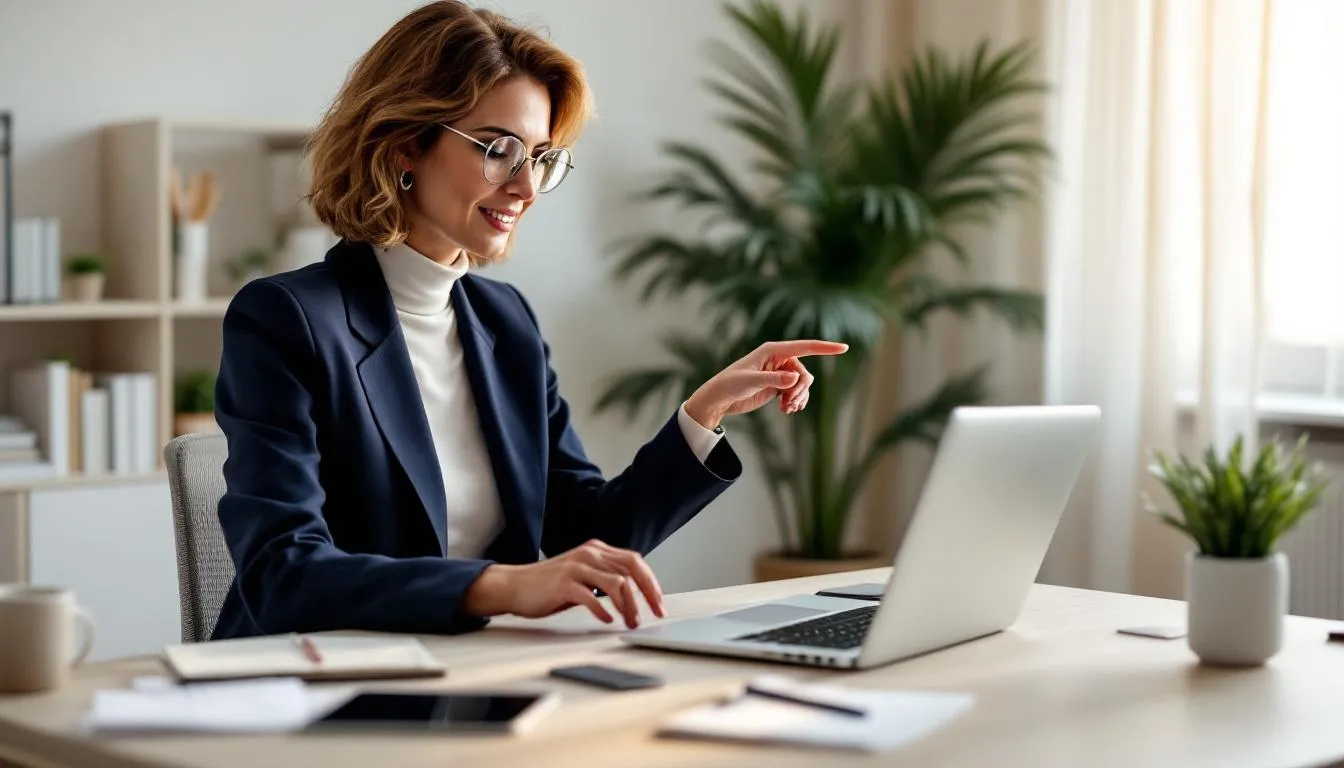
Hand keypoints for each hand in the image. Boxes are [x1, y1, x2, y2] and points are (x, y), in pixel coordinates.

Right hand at [461, 539, 664, 628]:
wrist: (514, 585)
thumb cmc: (549, 585)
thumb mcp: (583, 575)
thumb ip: (605, 578)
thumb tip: (634, 594)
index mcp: (596, 550)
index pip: (635, 561)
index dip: (651, 583)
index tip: (659, 604)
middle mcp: (589, 554)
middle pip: (631, 569)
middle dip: (648, 594)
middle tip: (655, 614)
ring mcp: (576, 567)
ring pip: (617, 583)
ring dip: (628, 607)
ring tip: (629, 623)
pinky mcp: (563, 584)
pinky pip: (592, 597)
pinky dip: (604, 611)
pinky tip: (607, 621)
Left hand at [683, 340, 849, 429]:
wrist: (719, 399)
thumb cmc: (731, 384)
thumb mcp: (752, 381)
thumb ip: (774, 380)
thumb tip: (795, 378)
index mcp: (773, 350)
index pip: (805, 347)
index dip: (825, 348)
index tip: (844, 348)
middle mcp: (779, 359)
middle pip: (805, 373)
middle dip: (801, 390)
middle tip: (790, 404)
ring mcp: (779, 373)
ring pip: (802, 385)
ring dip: (798, 398)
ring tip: (787, 410)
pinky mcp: (777, 386)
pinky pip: (796, 392)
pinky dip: (795, 402)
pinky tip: (786, 411)